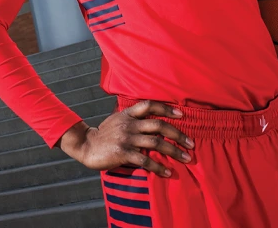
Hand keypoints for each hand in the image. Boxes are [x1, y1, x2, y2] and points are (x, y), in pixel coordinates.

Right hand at [58, 100, 194, 176]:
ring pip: (156, 142)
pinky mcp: (123, 153)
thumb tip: (153, 121)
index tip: (182, 115)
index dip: (166, 109)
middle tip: (191, 143)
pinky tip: (167, 172)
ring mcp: (126, 138)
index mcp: (128, 114)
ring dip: (174, 151)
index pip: (149, 105)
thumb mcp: (117, 120)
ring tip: (186, 158)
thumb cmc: (105, 134)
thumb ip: (133, 118)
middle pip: (159, 125)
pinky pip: (145, 160)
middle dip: (178, 134)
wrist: (86, 146)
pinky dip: (158, 166)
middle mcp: (129, 124)